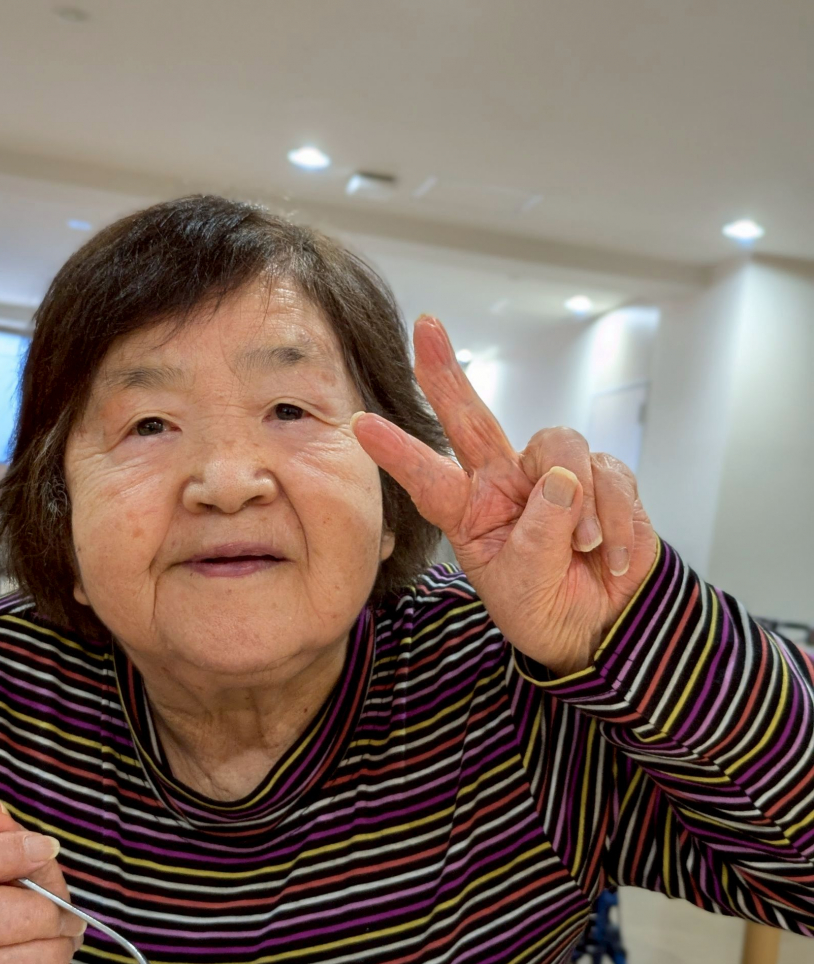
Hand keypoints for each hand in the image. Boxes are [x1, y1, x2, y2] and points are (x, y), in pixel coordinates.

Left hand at [352, 316, 657, 674]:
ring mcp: (554, 476)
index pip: (428, 478)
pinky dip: (617, 522)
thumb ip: (539, 533)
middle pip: (473, 419)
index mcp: (472, 512)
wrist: (600, 624)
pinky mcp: (603, 477)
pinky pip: (610, 478)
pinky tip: (613, 557)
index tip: (359, 424)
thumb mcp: (526, 584)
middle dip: (447, 375)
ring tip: (587, 550)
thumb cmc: (546, 604)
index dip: (397, 452)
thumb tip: (562, 479)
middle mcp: (505, 483)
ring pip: (561, 449)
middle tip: (425, 328)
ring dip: (580, 506)